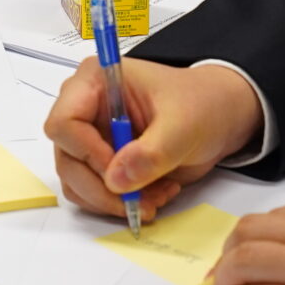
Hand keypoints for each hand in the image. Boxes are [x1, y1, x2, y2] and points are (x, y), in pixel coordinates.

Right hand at [44, 58, 263, 223]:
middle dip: (102, 188)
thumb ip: (152, 152)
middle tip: (138, 201)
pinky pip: (93, 194)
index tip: (120, 172)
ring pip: (76, 182)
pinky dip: (119, 203)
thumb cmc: (202, 104)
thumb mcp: (184, 125)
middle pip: (67, 159)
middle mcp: (85, 109)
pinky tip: (152, 194)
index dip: (87, 153)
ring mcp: (90, 138)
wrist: (219, 117)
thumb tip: (117, 179)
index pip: (64, 122)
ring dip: (113, 200)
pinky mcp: (101, 163)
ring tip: (154, 196)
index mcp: (96, 81)